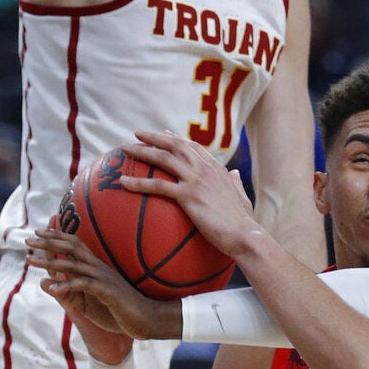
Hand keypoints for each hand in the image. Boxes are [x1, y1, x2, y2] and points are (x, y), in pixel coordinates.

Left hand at [25, 228, 176, 341]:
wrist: (147, 318)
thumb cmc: (120, 310)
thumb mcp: (90, 301)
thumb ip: (69, 291)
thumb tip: (45, 283)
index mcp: (97, 268)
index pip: (75, 245)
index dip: (57, 236)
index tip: (38, 232)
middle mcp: (99, 268)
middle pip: (71, 248)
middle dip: (48, 242)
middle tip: (28, 239)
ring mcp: (104, 279)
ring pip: (73, 264)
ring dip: (49, 262)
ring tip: (30, 261)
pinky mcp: (108, 292)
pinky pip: (84, 285)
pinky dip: (67, 286)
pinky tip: (53, 288)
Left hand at [120, 130, 259, 256]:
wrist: (245, 234)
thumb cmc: (244, 222)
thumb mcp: (243, 196)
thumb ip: (236, 182)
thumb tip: (235, 173)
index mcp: (217, 169)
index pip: (193, 147)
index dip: (176, 138)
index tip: (163, 133)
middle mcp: (205, 169)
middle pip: (175, 145)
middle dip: (154, 137)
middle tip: (137, 133)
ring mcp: (196, 180)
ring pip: (163, 158)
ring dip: (141, 151)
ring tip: (124, 149)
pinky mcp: (188, 196)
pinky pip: (157, 186)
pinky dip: (138, 183)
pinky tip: (123, 182)